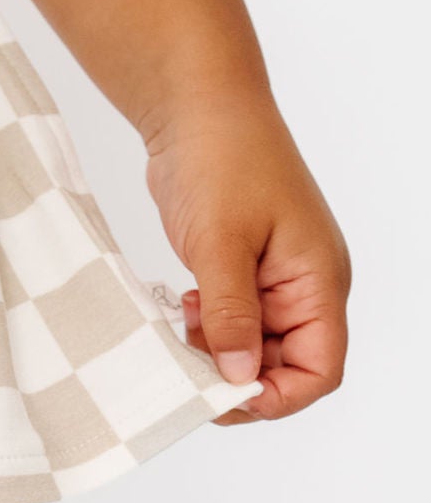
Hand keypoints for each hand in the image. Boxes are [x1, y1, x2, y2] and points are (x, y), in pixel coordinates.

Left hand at [144, 101, 348, 423]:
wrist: (197, 109)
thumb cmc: (222, 158)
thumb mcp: (221, 243)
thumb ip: (231, 313)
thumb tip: (239, 377)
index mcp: (318, 281)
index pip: (320, 368)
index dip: (276, 394)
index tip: (223, 393)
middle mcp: (305, 286)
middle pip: (286, 366)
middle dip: (238, 375)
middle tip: (188, 359)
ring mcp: (275, 279)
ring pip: (255, 348)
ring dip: (218, 353)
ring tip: (183, 325)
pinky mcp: (243, 270)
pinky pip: (233, 322)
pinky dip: (207, 329)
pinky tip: (182, 307)